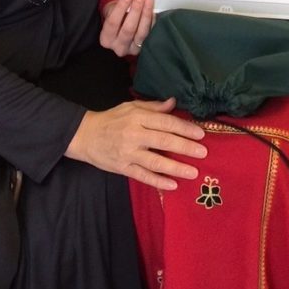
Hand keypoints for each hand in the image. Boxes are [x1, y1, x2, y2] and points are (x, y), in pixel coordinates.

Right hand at [66, 98, 206, 189]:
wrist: (85, 135)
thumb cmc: (112, 118)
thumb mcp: (131, 107)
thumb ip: (153, 107)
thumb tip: (174, 103)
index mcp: (138, 117)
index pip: (165, 123)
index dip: (184, 128)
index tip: (200, 134)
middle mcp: (134, 135)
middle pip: (163, 141)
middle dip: (185, 147)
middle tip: (203, 153)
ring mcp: (128, 153)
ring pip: (155, 161)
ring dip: (176, 167)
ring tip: (193, 172)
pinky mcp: (122, 168)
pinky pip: (143, 176)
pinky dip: (158, 181)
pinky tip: (172, 185)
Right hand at [99, 0, 153, 56]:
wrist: (122, 30)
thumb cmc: (115, 18)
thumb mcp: (110, 12)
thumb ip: (118, 6)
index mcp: (106, 39)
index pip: (113, 22)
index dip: (122, 6)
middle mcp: (118, 47)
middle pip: (128, 29)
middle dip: (136, 10)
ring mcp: (132, 49)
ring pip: (141, 33)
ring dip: (146, 14)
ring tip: (149, 0)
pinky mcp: (144, 48)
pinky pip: (150, 33)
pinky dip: (152, 20)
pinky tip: (152, 9)